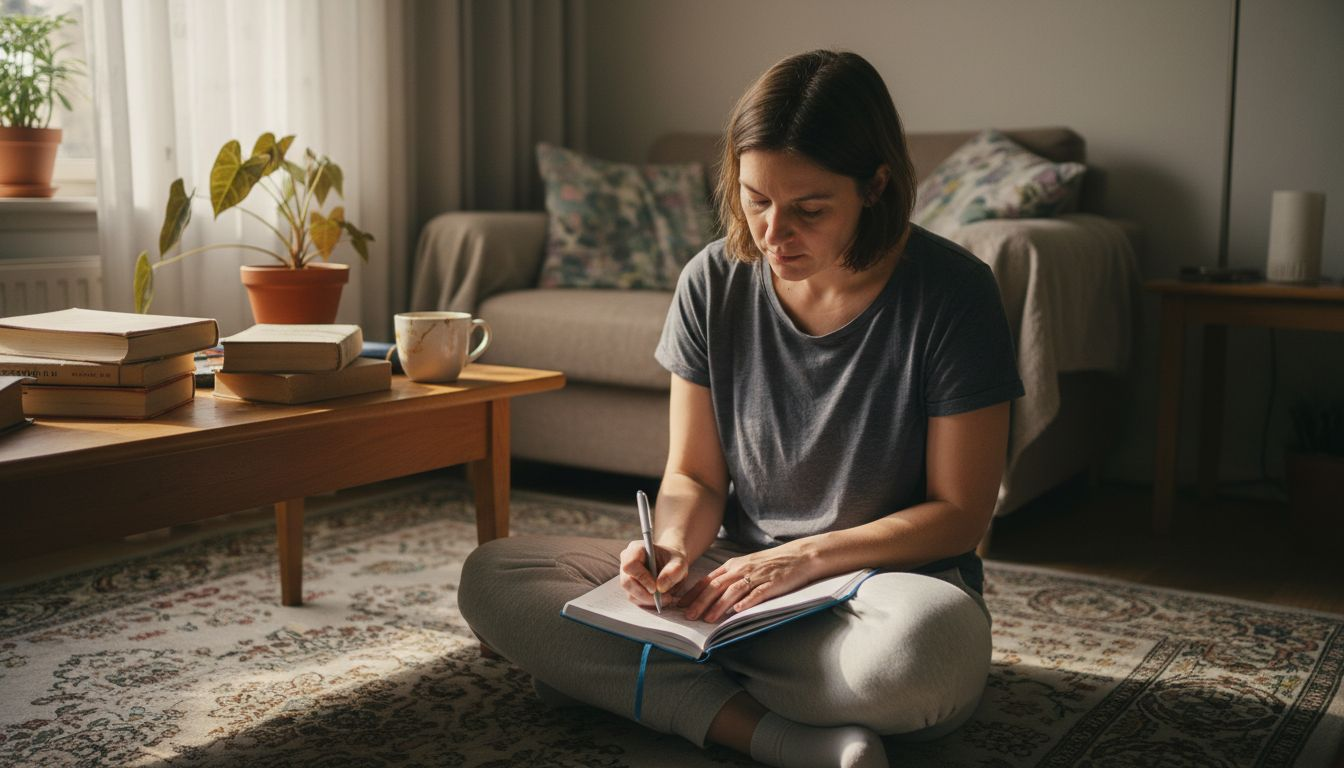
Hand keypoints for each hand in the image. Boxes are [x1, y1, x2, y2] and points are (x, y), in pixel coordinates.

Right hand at [618, 540, 688, 607]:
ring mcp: (626, 576)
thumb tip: (660, 587)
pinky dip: (648, 602)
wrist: (670, 566)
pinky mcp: (629, 588)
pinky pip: (634, 599)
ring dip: (649, 600)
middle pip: (627, 582)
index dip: (641, 577)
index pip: (630, 564)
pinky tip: (661, 598)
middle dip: (645, 594)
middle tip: (665, 597)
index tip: (655, 587)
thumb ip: (673, 571)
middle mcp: (626, 561)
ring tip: (667, 598)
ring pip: (630, 594)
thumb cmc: (673, 561)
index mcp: (635, 549)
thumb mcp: (679, 563)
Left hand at [677, 543, 816, 622]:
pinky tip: (737, 611)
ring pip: (733, 591)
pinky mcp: (772, 583)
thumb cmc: (773, 563)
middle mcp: (742, 569)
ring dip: (718, 605)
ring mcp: (757, 576)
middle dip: (700, 602)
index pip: (709, 579)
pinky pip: (757, 593)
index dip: (694, 593)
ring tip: (708, 619)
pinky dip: (746, 602)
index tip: (681, 605)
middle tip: (688, 616)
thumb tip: (713, 595)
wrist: (800, 555)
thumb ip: (731, 578)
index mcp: (734, 565)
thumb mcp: (747, 565)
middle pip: (716, 586)